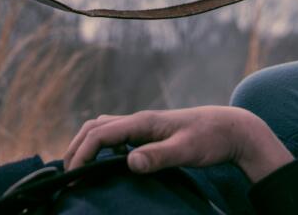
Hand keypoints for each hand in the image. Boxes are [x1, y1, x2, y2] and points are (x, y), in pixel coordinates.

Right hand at [64, 105, 292, 182]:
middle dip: (76, 148)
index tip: (72, 177)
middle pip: (95, 127)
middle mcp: (139, 120)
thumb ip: (158, 156)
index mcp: (143, 122)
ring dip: (86, 145)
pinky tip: (102, 164)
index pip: (100, 134)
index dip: (82, 154)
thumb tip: (128, 163)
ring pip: (103, 128)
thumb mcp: (187, 150)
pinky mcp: (149, 133)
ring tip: (77, 169)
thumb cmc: (211, 138)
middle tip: (66, 176)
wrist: (231, 128)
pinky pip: (115, 136)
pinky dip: (100, 146)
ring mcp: (143, 126)